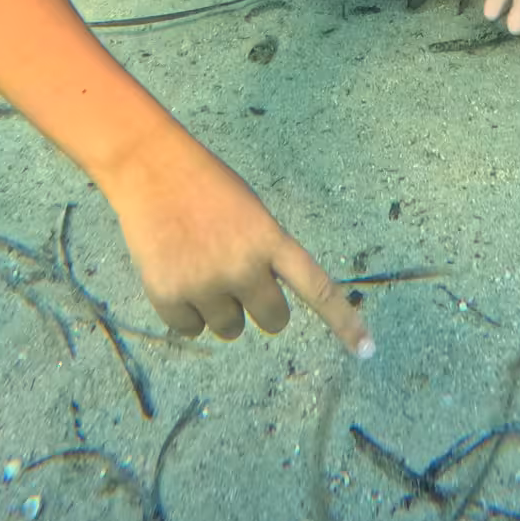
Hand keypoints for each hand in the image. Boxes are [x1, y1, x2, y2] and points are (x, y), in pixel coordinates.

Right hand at [103, 132, 372, 356]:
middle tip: (239, 277)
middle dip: (260, 307)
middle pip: (273, 321)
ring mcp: (205, 284)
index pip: (317, 287)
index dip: (344, 322)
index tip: (367, 351)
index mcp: (270, 240)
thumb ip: (266, 255)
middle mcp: (243, 267)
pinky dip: (185, 310)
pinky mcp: (170, 296)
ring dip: (219, 309)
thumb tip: (266, 303)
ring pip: (230, 329)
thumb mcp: (251, 213)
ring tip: (199, 265)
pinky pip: (190, 329)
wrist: (152, 168)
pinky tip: (175, 272)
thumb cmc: (207, 187)